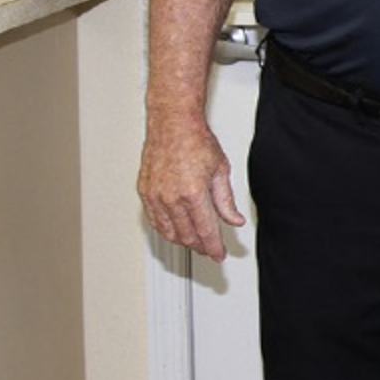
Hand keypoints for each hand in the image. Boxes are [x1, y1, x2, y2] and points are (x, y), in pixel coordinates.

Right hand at [137, 116, 245, 260]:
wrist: (173, 125)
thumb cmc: (196, 141)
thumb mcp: (220, 170)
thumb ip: (226, 201)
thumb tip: (234, 220)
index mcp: (193, 193)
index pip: (205, 231)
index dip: (213, 247)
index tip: (219, 254)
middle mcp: (171, 198)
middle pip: (186, 235)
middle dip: (200, 246)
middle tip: (209, 249)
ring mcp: (155, 196)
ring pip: (168, 231)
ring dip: (183, 241)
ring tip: (195, 243)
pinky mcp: (145, 192)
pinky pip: (154, 220)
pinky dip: (166, 230)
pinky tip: (175, 231)